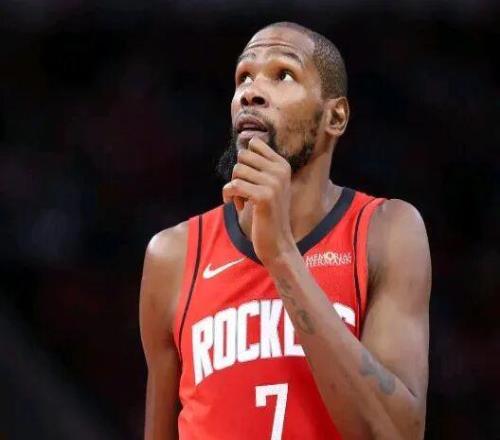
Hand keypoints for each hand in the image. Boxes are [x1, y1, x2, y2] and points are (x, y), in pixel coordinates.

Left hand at [223, 137, 296, 264]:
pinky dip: (229, 196)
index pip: (254, 144)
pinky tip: (237, 206)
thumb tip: (243, 145)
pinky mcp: (263, 196)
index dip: (244, 160)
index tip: (248, 178)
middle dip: (237, 174)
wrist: (277, 242)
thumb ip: (259, 167)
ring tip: (241, 200)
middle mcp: (280, 171)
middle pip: (243, 156)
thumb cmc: (268, 214)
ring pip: (237, 171)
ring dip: (234, 187)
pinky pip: (234, 185)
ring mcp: (273, 183)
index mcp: (283, 165)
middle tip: (243, 192)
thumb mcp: (269, 186)